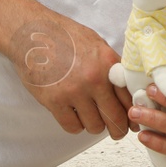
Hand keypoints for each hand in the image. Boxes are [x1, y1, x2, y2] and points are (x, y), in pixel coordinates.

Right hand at [7, 13, 134, 138]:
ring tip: (89, 116)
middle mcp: (94, 78)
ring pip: (95, 126)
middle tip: (116, 131)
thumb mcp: (96, 44)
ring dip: (94, 125)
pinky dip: (74, 125)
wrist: (32, 35)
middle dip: (118, 129)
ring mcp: (74, 91)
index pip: (129, 98)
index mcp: (108, 63)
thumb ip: (112, 66)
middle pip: (115, 118)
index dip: (132, 114)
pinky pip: (72, 127)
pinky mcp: (55, 101)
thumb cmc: (64, 37)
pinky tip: (73, 115)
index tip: (132, 122)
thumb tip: (128, 89)